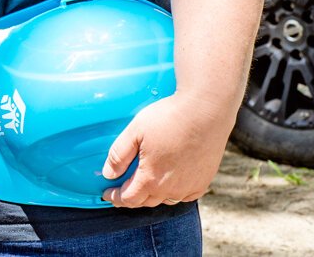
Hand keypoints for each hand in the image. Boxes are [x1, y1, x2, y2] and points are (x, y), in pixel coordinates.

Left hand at [101, 92, 232, 207]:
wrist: (206, 112)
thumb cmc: (169, 118)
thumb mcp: (135, 131)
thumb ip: (119, 155)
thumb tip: (109, 174)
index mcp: (152, 178)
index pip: (129, 199)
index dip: (116, 198)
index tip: (107, 194)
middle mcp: (172, 188)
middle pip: (147, 201)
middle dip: (132, 198)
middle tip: (121, 191)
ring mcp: (190, 186)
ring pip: (166, 200)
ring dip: (152, 196)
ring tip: (143, 186)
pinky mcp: (204, 181)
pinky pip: (185, 196)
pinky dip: (173, 193)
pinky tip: (169, 183)